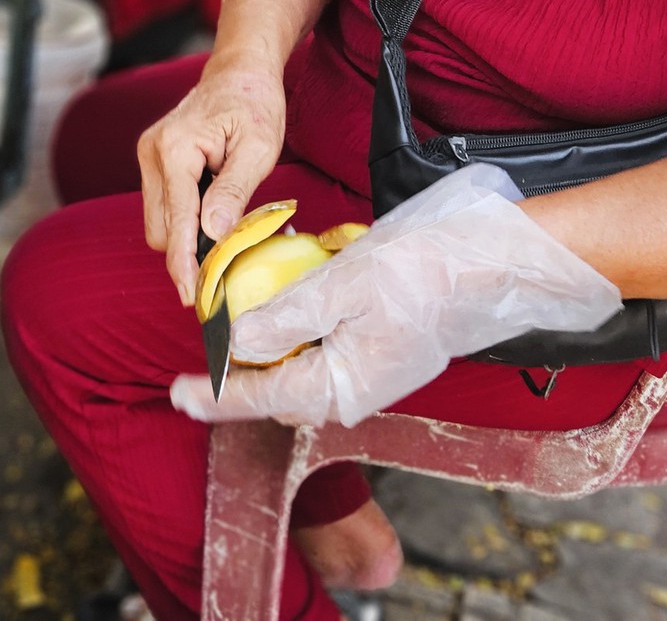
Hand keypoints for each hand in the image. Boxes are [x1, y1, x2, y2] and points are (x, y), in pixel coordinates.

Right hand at [138, 60, 286, 306]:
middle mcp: (152, 153)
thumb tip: (213, 234)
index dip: (184, 262)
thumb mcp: (259, 149)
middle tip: (228, 256)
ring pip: (158, 221)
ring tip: (225, 215)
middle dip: (187, 248)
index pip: (176, 221)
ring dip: (187, 232)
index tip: (191, 297)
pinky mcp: (154, 161)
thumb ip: (234, 191)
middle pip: (160, 228)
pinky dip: (185, 217)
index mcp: (175, 150)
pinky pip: (163, 206)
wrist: (240, 72)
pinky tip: (212, 204)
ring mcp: (149, 156)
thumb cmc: (255, 104)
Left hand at [169, 165, 622, 425]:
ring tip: (243, 322)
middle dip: (239, 373)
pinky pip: (325, 355)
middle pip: (276, 390)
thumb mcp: (338, 287)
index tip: (177, 392)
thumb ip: (283, 320)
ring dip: (270, 351)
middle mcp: (351, 394)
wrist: (489, 267)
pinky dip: (301, 335)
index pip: (259, 397)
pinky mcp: (381, 357)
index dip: (213, 394)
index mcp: (337, 388)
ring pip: (300, 372)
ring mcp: (369, 377)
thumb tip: (235, 346)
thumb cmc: (418, 274)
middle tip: (204, 347)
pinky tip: (290, 307)